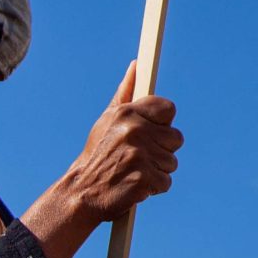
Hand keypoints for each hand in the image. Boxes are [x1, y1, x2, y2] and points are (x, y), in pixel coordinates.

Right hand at [22, 64, 182, 257]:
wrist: (81, 192)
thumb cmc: (97, 154)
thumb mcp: (107, 120)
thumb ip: (126, 93)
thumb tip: (137, 65)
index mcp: (127, 113)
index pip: (168, 109)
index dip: (162, 123)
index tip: (151, 132)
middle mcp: (134, 131)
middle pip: (176, 137)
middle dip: (162, 149)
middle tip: (139, 156)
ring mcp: (139, 155)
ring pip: (172, 162)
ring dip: (157, 170)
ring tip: (134, 171)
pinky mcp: (143, 179)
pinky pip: (166, 181)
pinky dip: (154, 188)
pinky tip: (135, 185)